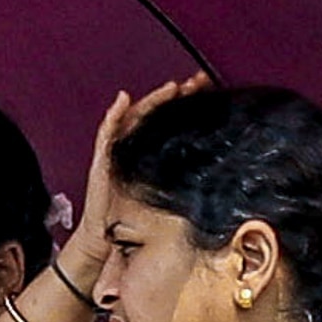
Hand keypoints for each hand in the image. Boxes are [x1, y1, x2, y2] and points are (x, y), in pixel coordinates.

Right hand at [71, 75, 210, 272]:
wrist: (106, 240)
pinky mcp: (102, 162)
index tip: (208, 92)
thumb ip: (187, 184)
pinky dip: (113, 116)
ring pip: (135, 118)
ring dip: (152, 101)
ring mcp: (117, 152)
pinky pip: (106, 135)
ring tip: (171, 87)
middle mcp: (134, 149)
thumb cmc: (135, 220)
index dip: (187, 108)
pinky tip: (123, 100)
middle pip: (156, 116)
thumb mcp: (168, 198)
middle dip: (176, 98)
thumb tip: (220, 176)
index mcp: (149, 155)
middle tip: (197, 81)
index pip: (170, 124)